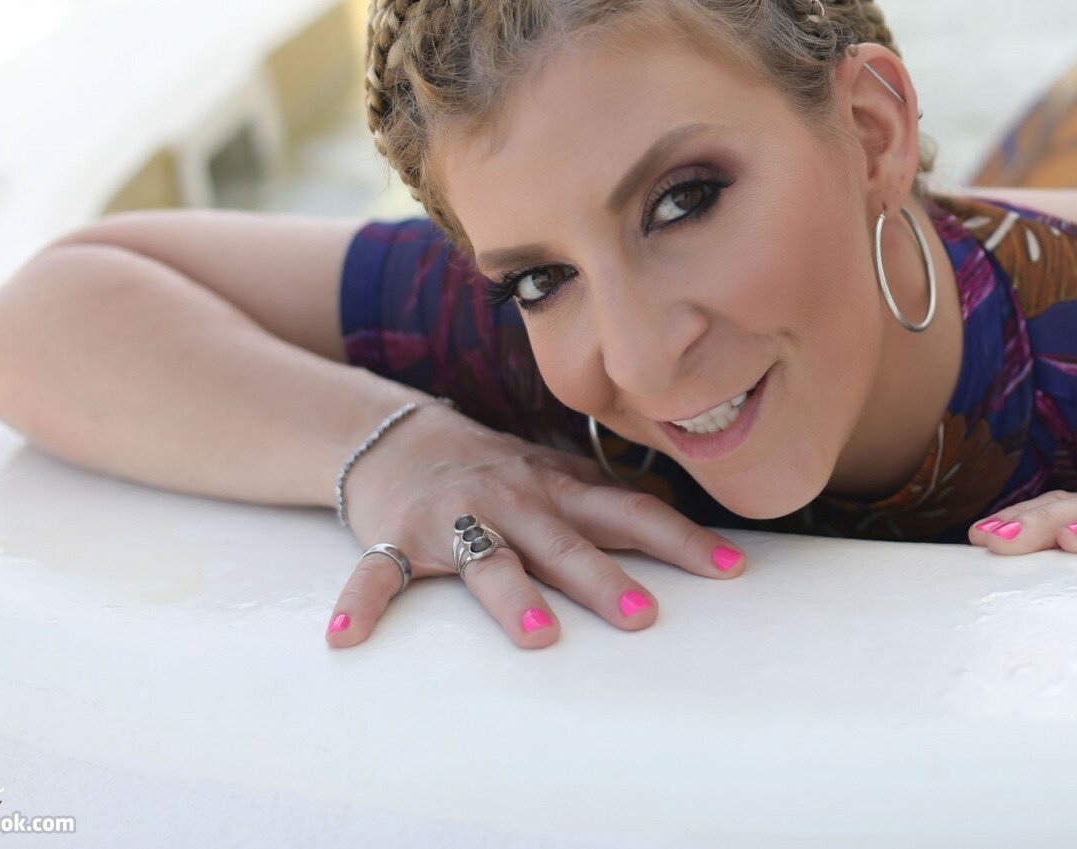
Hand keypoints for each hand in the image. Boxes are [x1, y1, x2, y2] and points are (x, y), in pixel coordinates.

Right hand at [326, 400, 746, 649]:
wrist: (397, 437)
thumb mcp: (556, 474)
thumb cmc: (495, 469)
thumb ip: (608, 496)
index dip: (680, 540)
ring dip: (511, 599)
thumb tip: (675, 511)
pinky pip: (374, 577)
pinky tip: (347, 639)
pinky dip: (360, 606)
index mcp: (557, 491)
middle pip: (565, 544)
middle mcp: (513, 502)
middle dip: (603, 579)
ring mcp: (454, 521)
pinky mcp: (396, 541)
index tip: (729, 570)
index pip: (631, 513)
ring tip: (537, 637)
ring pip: (486, 560)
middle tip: (642, 615)